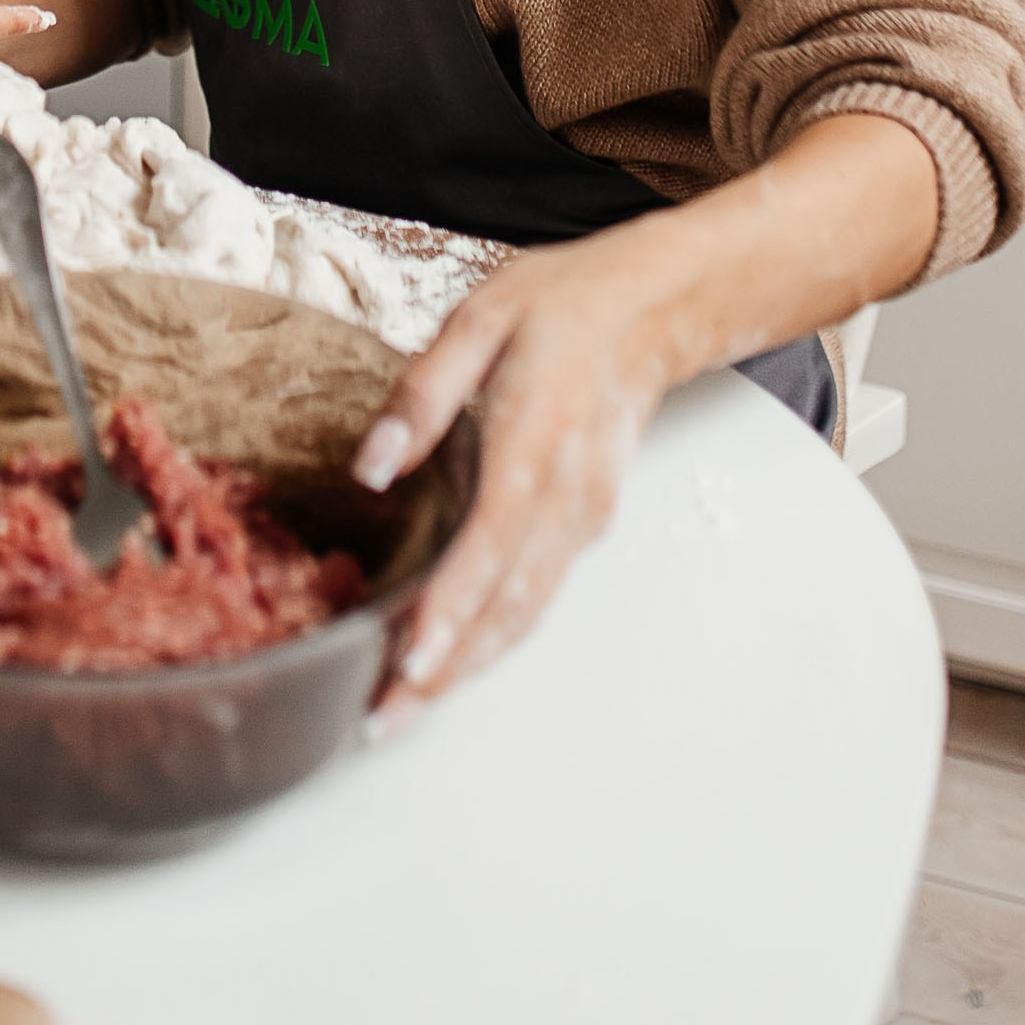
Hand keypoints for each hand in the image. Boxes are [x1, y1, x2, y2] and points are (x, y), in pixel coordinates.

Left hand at [350, 252, 668, 730]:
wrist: (653, 308)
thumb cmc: (561, 306)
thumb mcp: (478, 319)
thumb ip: (422, 395)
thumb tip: (372, 467)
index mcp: (536, 436)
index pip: (491, 539)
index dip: (453, 605)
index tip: (412, 658)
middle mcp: (567, 493)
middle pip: (510, 601)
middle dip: (449, 667)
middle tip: (386, 717)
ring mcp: (585, 515)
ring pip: (528, 609)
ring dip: (471, 664)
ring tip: (408, 705)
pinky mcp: (588, 523)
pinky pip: (539, 592)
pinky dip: (496, 634)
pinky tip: (454, 652)